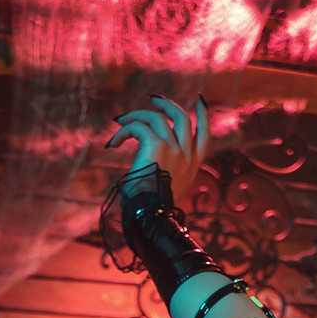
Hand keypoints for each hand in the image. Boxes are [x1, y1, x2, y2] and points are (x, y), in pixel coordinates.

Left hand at [106, 94, 209, 210]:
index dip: (203, 116)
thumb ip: (167, 173)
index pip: (204, 136)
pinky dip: (123, 132)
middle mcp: (186, 155)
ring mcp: (174, 149)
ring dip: (137, 115)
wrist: (149, 217)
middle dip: (168, 105)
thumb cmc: (150, 210)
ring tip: (120, 121)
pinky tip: (112, 144)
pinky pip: (138, 127)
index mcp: (192, 167)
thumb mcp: (165, 191)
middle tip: (153, 100)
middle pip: (182, 118)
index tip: (200, 101)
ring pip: (156, 118)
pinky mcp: (156, 145)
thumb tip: (153, 163)